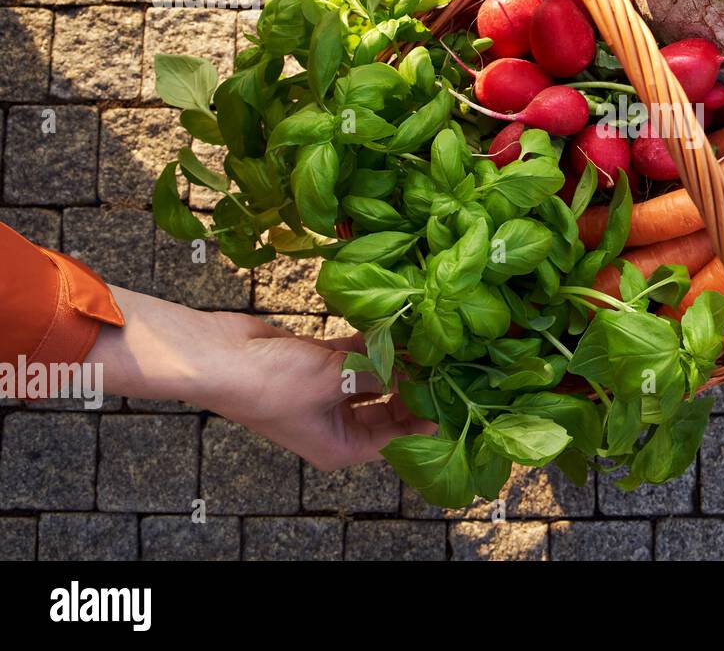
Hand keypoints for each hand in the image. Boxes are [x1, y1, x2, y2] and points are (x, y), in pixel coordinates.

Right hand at [92, 288, 433, 470]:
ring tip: (429, 343)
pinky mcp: (317, 364)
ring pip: (373, 380)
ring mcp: (325, 393)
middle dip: (414, 388)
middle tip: (447, 365)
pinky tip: (397, 327)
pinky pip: (354, 356)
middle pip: (389, 410)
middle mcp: (335, 424)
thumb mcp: (335, 381)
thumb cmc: (271, 383)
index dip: (426, 420)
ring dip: (395, 361)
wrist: (218, 356)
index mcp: (340, 446)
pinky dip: (372, 344)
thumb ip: (378, 374)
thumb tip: (414, 367)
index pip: (397, 439)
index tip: (454, 397)